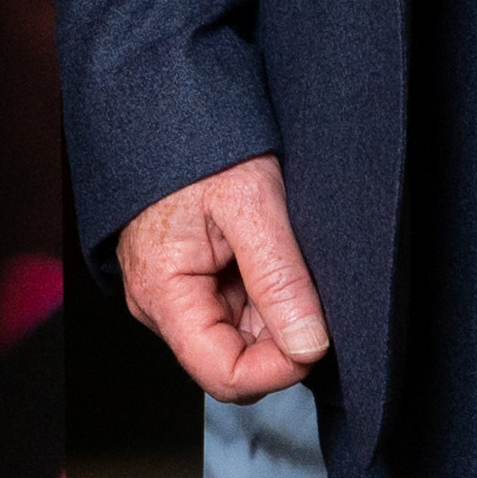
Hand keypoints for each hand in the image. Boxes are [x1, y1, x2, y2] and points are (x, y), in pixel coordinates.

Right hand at [113, 156, 331, 401]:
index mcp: (162, 292)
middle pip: (233, 359)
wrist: (168, 102)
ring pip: (238, 338)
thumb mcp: (252, 204)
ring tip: (281, 252)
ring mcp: (172, 294)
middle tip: (302, 278)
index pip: (224, 375)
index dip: (278, 369)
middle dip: (280, 335)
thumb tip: (310, 347)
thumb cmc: (200, 143)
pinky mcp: (187, 281)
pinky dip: (263, 295)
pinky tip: (269, 253)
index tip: (318, 338)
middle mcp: (158, 304)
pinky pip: (233, 312)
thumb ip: (280, 280)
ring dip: (273, 311)